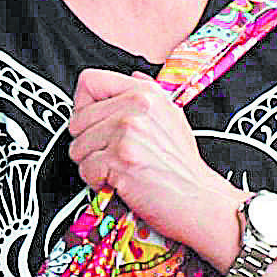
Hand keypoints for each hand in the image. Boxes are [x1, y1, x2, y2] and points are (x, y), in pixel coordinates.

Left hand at [66, 69, 243, 261]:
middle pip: (77, 119)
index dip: (84, 105)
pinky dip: (97, 182)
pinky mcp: (120, 160)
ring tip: (117, 169)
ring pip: (77, 146)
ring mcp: (127, 132)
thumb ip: (149, 93)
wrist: (200, 200)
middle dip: (87, 142)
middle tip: (109, 155)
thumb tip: (132, 76)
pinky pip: (85, 169)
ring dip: (92, 164)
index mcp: (146, 92)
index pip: (89, 81)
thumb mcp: (173, 116)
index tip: (93, 122)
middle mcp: (136, 107)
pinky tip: (119, 182)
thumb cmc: (184, 166)